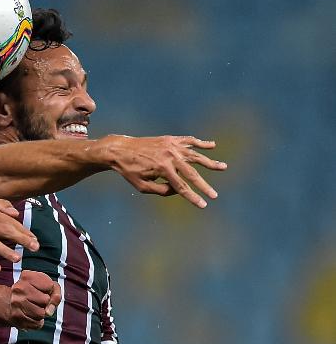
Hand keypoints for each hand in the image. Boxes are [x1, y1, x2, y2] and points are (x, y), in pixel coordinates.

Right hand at [8, 270, 60, 329]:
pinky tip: (31, 316)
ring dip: (42, 313)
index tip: (42, 289)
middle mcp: (19, 288)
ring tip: (35, 308)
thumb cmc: (34, 292)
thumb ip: (56, 293)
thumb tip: (49, 311)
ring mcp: (15, 302)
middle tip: (38, 300)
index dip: (49, 289)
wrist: (11, 303)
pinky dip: (37, 322)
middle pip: (46, 300)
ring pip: (41, 313)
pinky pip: (36, 323)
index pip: (50, 285)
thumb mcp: (48, 286)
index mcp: (27, 276)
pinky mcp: (15, 316)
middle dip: (46, 302)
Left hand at [100, 135, 227, 207]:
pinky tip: (212, 146)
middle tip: (215, 195)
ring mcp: (171, 146)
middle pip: (192, 174)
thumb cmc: (129, 170)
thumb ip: (162, 190)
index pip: (182, 187)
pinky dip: (201, 143)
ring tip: (223, 167)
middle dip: (204, 186)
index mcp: (163, 169)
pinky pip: (188, 141)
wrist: (120, 149)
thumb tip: (178, 190)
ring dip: (210, 162)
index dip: (193, 197)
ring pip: (195, 155)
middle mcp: (170, 156)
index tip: (204, 205)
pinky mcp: (170, 139)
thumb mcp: (142, 186)